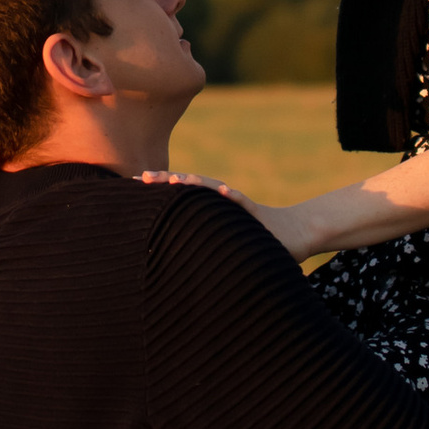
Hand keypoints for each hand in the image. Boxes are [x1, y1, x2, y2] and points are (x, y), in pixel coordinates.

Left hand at [134, 171, 313, 253]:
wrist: (294, 233)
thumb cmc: (256, 239)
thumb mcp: (224, 238)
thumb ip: (203, 239)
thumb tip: (174, 250)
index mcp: (212, 209)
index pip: (181, 195)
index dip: (159, 190)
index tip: (133, 185)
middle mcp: (223, 201)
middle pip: (191, 188)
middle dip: (167, 182)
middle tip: (140, 177)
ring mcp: (239, 206)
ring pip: (214, 191)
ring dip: (195, 184)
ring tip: (174, 179)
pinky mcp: (258, 215)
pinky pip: (245, 204)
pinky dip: (234, 197)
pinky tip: (224, 191)